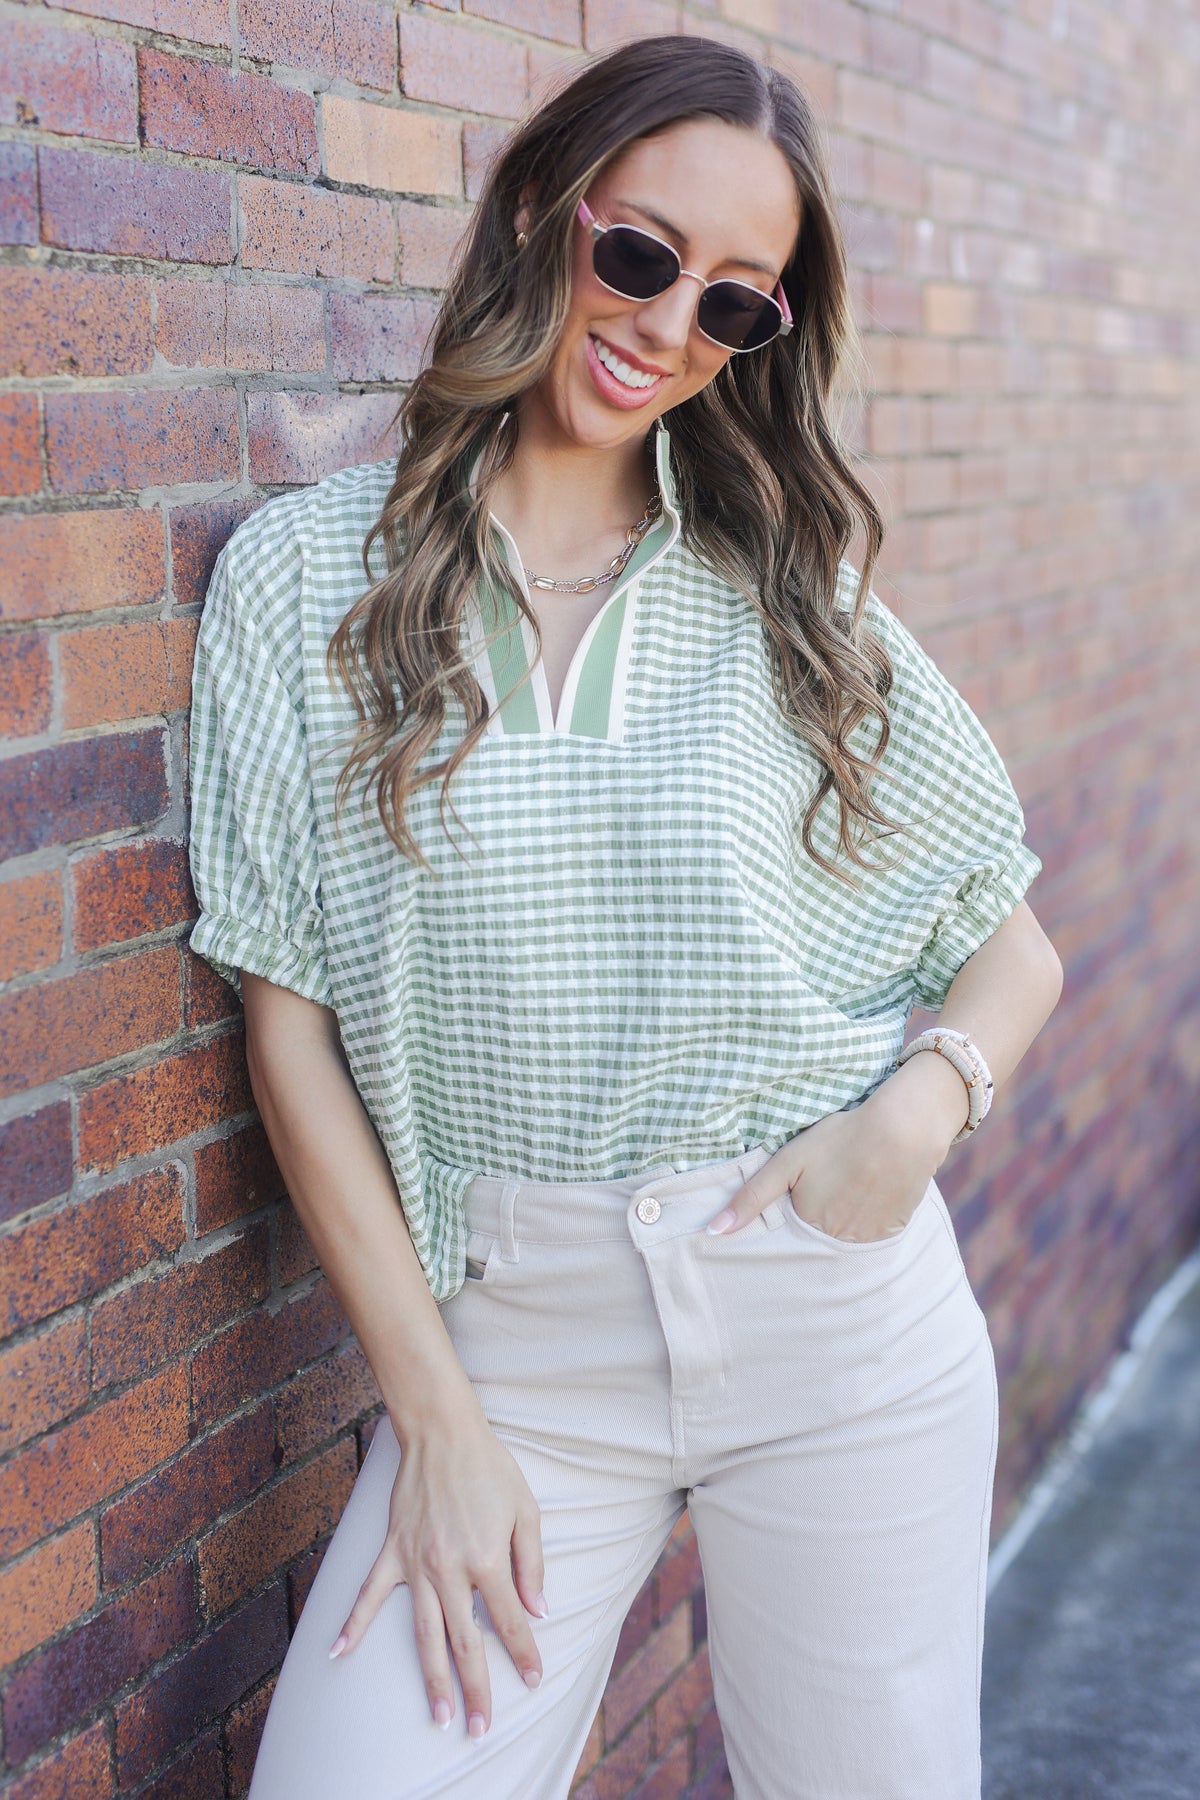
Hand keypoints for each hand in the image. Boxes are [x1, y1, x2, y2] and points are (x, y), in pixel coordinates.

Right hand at [329, 1408, 547, 1736]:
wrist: (442, 1431)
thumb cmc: (489, 1468)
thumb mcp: (524, 1509)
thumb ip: (531, 1563)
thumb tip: (538, 1609)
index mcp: (486, 1560)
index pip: (510, 1620)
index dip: (524, 1652)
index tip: (534, 1680)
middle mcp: (450, 1570)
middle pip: (465, 1643)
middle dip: (476, 1688)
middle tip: (480, 1728)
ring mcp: (416, 1564)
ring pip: (424, 1634)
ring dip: (431, 1679)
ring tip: (439, 1716)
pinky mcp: (392, 1551)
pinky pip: (369, 1594)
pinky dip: (352, 1624)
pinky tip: (337, 1655)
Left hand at [706, 1053, 968, 1240]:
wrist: (903, 1129)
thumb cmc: (840, 1138)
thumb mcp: (787, 1162)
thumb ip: (751, 1197)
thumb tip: (712, 1232)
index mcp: (808, 1226)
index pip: (787, 1240)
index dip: (790, 1220)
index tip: (798, 1200)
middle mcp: (837, 1242)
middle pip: (816, 1242)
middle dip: (814, 1224)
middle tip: (828, 1186)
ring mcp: (867, 1240)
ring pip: (843, 1241)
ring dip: (841, 1223)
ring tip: (848, 1187)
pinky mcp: (893, 1232)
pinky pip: (871, 1237)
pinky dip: (866, 1221)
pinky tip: (868, 1193)